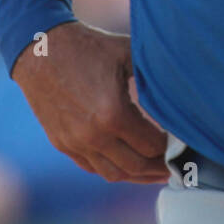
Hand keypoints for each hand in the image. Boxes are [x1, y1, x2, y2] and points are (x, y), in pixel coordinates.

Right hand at [12, 21, 171, 183]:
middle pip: (135, 166)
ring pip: (113, 174)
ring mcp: (75, 142)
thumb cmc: (88, 47)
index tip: (182, 144)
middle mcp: (93, 135)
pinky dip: (111, 168)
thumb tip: (182, 88)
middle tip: (174, 165)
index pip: (151, 145)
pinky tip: (126, 163)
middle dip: (158, 167)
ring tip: (153, 170)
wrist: (40, 50)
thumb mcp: (127, 53)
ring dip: (136, 175)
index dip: (169, 148)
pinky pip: (91, 167)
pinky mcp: (61, 143)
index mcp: (113, 113)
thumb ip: (153, 75)